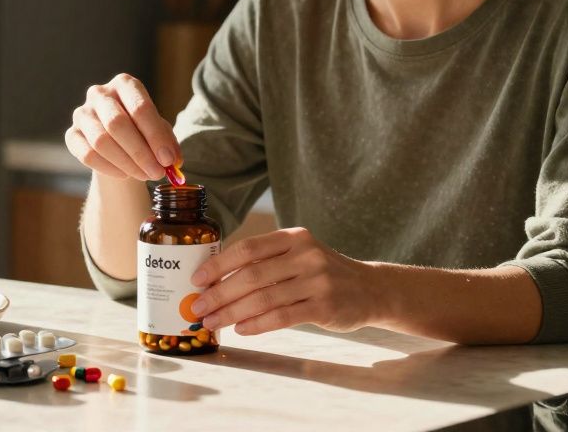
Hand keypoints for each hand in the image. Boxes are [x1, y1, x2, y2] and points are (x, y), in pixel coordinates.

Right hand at [64, 73, 180, 181]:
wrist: (117, 139)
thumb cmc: (142, 130)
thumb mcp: (159, 131)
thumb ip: (167, 143)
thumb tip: (172, 160)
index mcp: (124, 84)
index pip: (140, 108)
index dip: (155, 136)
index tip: (168, 160)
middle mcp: (100, 94)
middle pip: (117, 123)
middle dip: (140, 152)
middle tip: (157, 172)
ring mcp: (82, 113)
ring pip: (101, 141)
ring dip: (126, 163)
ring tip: (144, 175)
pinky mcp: (72, 134)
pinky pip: (87, 155)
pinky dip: (109, 168)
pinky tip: (125, 175)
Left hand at [190, 227, 378, 334]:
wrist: (370, 289)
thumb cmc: (324, 272)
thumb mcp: (300, 254)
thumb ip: (267, 261)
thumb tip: (217, 279)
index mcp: (294, 237)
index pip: (248, 248)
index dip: (219, 264)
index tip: (197, 279)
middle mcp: (306, 255)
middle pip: (251, 276)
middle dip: (219, 294)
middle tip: (198, 307)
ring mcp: (317, 281)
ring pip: (263, 299)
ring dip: (232, 313)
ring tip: (213, 322)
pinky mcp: (324, 306)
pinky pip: (281, 317)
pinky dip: (257, 324)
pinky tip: (241, 329)